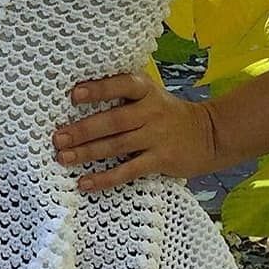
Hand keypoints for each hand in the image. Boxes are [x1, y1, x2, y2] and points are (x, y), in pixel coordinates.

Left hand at [52, 69, 220, 192]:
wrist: (211, 134)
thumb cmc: (169, 113)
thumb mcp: (151, 95)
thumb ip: (124, 94)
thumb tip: (80, 95)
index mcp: (146, 91)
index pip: (121, 85)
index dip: (99, 89)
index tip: (75, 95)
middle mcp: (151, 111)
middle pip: (113, 121)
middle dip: (83, 130)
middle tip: (57, 138)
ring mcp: (156, 137)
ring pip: (116, 146)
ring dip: (87, 153)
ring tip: (64, 157)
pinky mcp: (161, 160)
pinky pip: (128, 170)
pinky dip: (105, 178)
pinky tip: (85, 183)